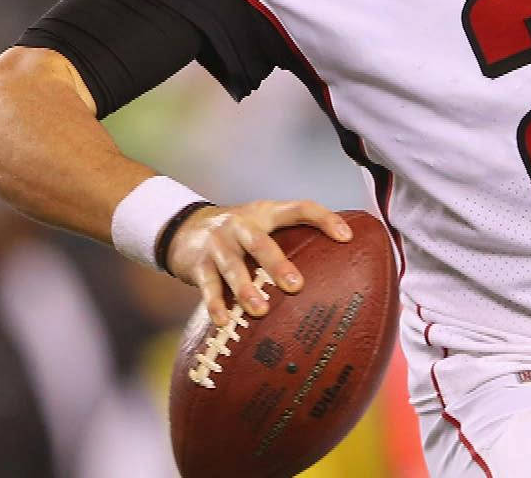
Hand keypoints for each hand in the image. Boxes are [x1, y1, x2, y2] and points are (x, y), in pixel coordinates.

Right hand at [164, 199, 352, 324]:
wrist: (183, 228)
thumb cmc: (238, 235)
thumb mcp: (262, 226)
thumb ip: (289, 239)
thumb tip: (337, 267)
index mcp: (265, 214)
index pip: (300, 208)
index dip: (324, 219)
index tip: (347, 237)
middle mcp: (241, 225)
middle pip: (260, 242)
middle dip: (277, 264)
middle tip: (296, 285)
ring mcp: (218, 244)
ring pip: (232, 266)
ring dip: (245, 289)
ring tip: (260, 310)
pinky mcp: (199, 264)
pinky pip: (208, 286)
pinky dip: (216, 304)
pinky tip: (224, 322)